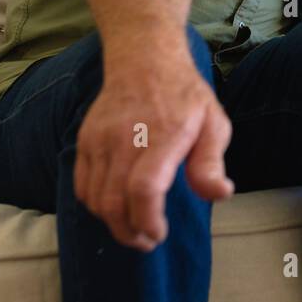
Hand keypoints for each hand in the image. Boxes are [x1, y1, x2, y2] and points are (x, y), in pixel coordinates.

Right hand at [74, 45, 233, 251]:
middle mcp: (126, 139)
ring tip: (133, 227)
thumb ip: (212, 162)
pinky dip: (95, 205)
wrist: (144, 60)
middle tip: (146, 240)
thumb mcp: (214, 123)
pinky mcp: (85, 140)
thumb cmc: (184, 96)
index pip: (144, 188)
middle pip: (114, 201)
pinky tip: (114, 207)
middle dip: (129, 232)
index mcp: (163, 136)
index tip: (159, 233)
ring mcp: (100, 139)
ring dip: (112, 222)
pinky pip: (82, 185)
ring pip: (94, 198)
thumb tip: (220, 193)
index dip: (148, 220)